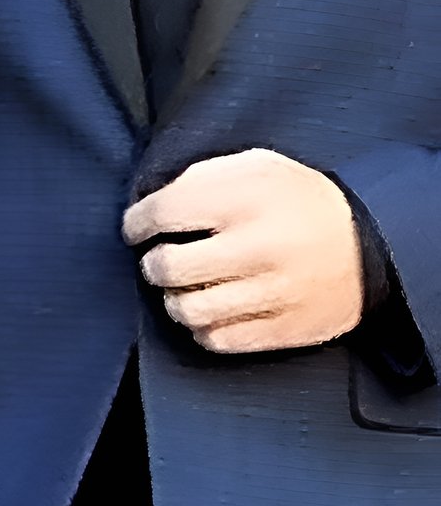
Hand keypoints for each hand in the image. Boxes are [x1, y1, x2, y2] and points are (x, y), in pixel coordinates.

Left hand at [122, 147, 364, 351]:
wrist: (370, 245)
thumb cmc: (303, 200)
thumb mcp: (260, 165)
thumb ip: (206, 176)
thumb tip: (154, 199)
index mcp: (247, 199)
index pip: (164, 213)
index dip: (137, 223)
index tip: (135, 228)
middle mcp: (255, 248)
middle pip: (168, 268)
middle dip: (152, 263)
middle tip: (160, 257)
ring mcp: (268, 294)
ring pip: (187, 311)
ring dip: (174, 299)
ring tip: (185, 286)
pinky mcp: (279, 330)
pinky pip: (216, 340)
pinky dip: (201, 327)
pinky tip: (209, 309)